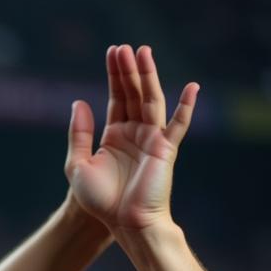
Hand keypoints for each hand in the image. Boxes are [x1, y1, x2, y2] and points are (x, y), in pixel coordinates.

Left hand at [65, 45, 198, 233]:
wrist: (121, 223)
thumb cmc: (100, 201)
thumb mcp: (77, 166)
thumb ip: (78, 135)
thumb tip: (79, 102)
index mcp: (115, 135)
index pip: (116, 98)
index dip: (115, 75)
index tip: (113, 51)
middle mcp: (134, 133)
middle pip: (133, 93)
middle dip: (129, 70)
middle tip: (124, 47)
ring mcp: (151, 139)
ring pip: (151, 101)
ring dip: (148, 77)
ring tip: (143, 52)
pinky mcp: (165, 150)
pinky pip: (178, 125)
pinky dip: (186, 107)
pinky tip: (192, 88)